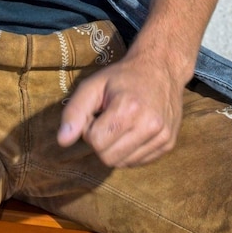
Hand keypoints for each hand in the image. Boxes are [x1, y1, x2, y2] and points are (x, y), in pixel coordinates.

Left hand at [57, 52, 184, 167]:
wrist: (160, 69)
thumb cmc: (122, 77)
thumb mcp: (92, 86)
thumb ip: (74, 112)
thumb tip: (62, 141)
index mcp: (129, 108)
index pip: (96, 141)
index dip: (89, 129)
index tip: (96, 113)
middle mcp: (150, 125)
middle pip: (109, 158)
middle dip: (101, 141)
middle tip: (106, 119)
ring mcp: (163, 136)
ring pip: (123, 163)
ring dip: (114, 147)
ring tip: (120, 124)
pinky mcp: (169, 144)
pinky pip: (138, 162)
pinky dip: (129, 151)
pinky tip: (132, 130)